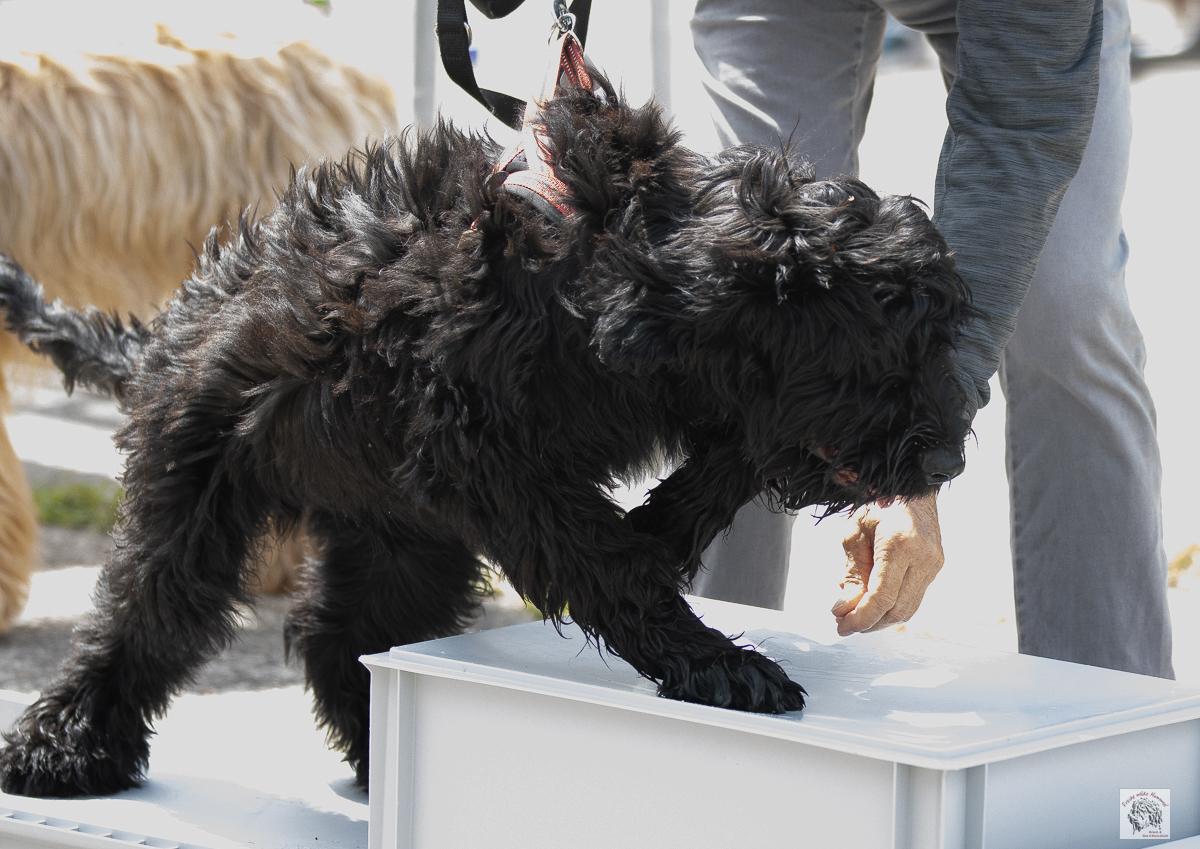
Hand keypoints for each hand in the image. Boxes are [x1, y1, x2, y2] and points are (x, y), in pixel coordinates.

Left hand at [831, 493, 943, 635]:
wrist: (909, 485)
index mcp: (900, 545)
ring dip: (881, 619)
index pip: (882, 598)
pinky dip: (893, 606)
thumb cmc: (878, 502)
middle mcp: (924, 557)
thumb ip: (853, 574)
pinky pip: (914, 597)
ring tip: (856, 616)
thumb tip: (846, 608)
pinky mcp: (936, 566)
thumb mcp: (855, 534)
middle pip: (897, 610)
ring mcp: (934, 563)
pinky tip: (874, 604)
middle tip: (844, 624)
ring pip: (908, 608)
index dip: (861, 618)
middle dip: (869, 623)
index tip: (841, 625)